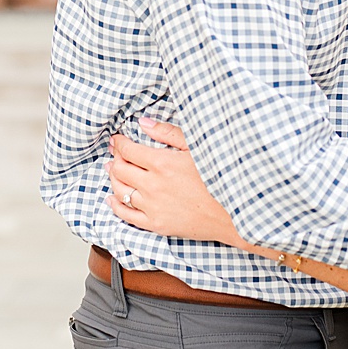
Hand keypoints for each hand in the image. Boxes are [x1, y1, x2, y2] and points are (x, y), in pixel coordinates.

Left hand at [107, 119, 244, 246]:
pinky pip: (127, 216)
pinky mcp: (157, 225)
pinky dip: (115, 205)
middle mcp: (153, 186)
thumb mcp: (197, 147)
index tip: (118, 139)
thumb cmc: (220, 177)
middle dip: (115, 158)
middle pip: (120, 170)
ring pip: (120, 191)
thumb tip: (143, 123)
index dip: (119, 143)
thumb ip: (168, 133)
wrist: (235, 213)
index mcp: (162, 163)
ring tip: (113, 171)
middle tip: (115, 153)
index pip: (128, 150)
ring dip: (113, 179)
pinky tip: (112, 199)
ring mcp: (153, 207)